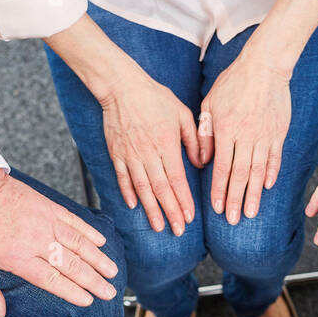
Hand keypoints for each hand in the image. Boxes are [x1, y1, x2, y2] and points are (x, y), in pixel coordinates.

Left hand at [0, 169, 118, 316]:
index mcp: (20, 258)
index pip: (53, 279)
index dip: (73, 292)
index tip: (88, 300)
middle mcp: (38, 240)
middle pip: (72, 265)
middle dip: (94, 281)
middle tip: (108, 292)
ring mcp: (46, 221)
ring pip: (79, 243)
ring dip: (98, 258)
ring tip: (113, 271)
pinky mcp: (48, 206)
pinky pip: (74, 221)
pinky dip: (90, 232)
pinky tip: (102, 241)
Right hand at [98, 70, 202, 234]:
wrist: (120, 86)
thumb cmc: (154, 97)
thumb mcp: (182, 113)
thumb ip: (194, 139)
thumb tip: (200, 163)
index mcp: (167, 144)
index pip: (177, 179)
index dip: (184, 200)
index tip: (190, 217)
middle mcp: (148, 153)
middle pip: (161, 189)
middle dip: (171, 212)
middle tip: (178, 230)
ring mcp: (130, 155)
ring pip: (142, 188)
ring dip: (151, 209)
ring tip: (158, 226)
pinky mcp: (117, 153)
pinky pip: (123, 177)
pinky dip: (128, 193)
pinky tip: (134, 206)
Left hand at [199, 53, 291, 224]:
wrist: (265, 65)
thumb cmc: (233, 82)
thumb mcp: (209, 104)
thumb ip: (205, 133)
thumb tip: (202, 161)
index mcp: (226, 130)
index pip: (221, 167)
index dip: (218, 190)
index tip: (216, 208)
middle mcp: (246, 136)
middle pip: (240, 174)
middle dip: (235, 199)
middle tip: (232, 220)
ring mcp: (264, 135)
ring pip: (258, 171)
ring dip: (254, 194)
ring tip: (250, 212)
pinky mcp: (278, 132)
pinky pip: (275, 157)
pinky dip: (271, 173)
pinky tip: (267, 187)